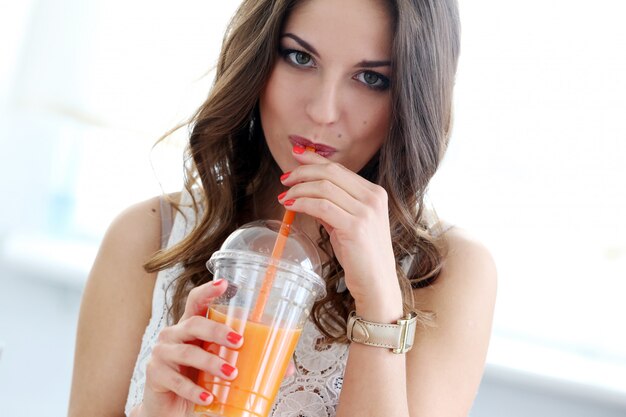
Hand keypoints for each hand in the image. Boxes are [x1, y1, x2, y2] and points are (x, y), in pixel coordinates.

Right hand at [132, 279, 296, 416]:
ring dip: (211, 362)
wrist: (170, 407)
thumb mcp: (220, 366)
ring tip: (230, 374)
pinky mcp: (155, 375)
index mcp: (191, 326)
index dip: (208, 290)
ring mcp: (162, 353)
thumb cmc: (198, 379)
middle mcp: (174, 334)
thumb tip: (287, 367)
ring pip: (187, 352)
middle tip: (238, 342)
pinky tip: (209, 396)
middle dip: (218, 331)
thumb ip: (248, 362)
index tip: (224, 283)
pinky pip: (177, 381)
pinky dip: (195, 390)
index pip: (196, 301)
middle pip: (194, 323)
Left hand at [278, 146, 401, 314]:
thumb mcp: (347, 224)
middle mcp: (373, 198)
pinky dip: (303, 203)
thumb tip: (306, 192)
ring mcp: (366, 212)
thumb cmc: (361, 256)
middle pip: (331, 173)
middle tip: (284, 179)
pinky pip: (322, 207)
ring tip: (284, 196)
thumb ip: (331, 206)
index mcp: (374, 193)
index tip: (296, 156)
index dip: (314, 160)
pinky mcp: (356, 227)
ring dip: (299, 189)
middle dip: (303, 172)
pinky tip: (291, 205)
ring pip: (324, 188)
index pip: (339, 169)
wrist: (376, 283)